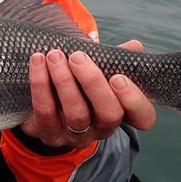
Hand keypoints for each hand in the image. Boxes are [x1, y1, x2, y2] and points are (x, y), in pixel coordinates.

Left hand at [20, 40, 155, 148]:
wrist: (43, 108)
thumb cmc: (78, 85)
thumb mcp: (97, 73)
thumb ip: (115, 60)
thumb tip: (135, 46)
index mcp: (121, 112)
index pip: (143, 117)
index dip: (135, 100)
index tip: (118, 77)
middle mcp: (102, 128)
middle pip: (109, 114)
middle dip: (93, 83)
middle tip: (77, 57)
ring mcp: (76, 135)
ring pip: (76, 114)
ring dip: (64, 81)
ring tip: (54, 56)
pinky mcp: (49, 134)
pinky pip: (46, 111)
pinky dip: (40, 84)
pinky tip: (37, 62)